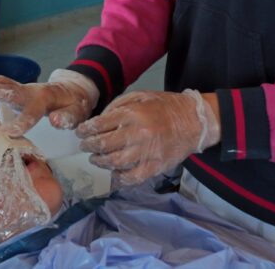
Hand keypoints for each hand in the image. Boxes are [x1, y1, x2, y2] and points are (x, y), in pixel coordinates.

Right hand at [0, 71, 96, 136]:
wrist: (72, 90)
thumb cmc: (74, 103)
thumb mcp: (78, 112)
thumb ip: (68, 116)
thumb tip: (56, 121)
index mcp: (46, 99)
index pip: (33, 111)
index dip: (21, 121)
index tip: (7, 132)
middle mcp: (31, 91)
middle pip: (11, 89)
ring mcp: (23, 90)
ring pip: (4, 83)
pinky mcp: (16, 91)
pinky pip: (1, 84)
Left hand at [75, 89, 219, 186]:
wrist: (194, 120)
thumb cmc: (165, 106)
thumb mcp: (140, 96)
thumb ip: (118, 105)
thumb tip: (100, 120)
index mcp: (132, 114)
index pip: (99, 125)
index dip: (85, 130)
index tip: (80, 133)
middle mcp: (137, 134)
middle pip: (104, 145)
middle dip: (89, 147)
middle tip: (84, 147)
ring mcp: (147, 152)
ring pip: (115, 162)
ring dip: (101, 162)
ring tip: (95, 159)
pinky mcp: (156, 166)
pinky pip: (133, 177)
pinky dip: (120, 178)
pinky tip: (114, 175)